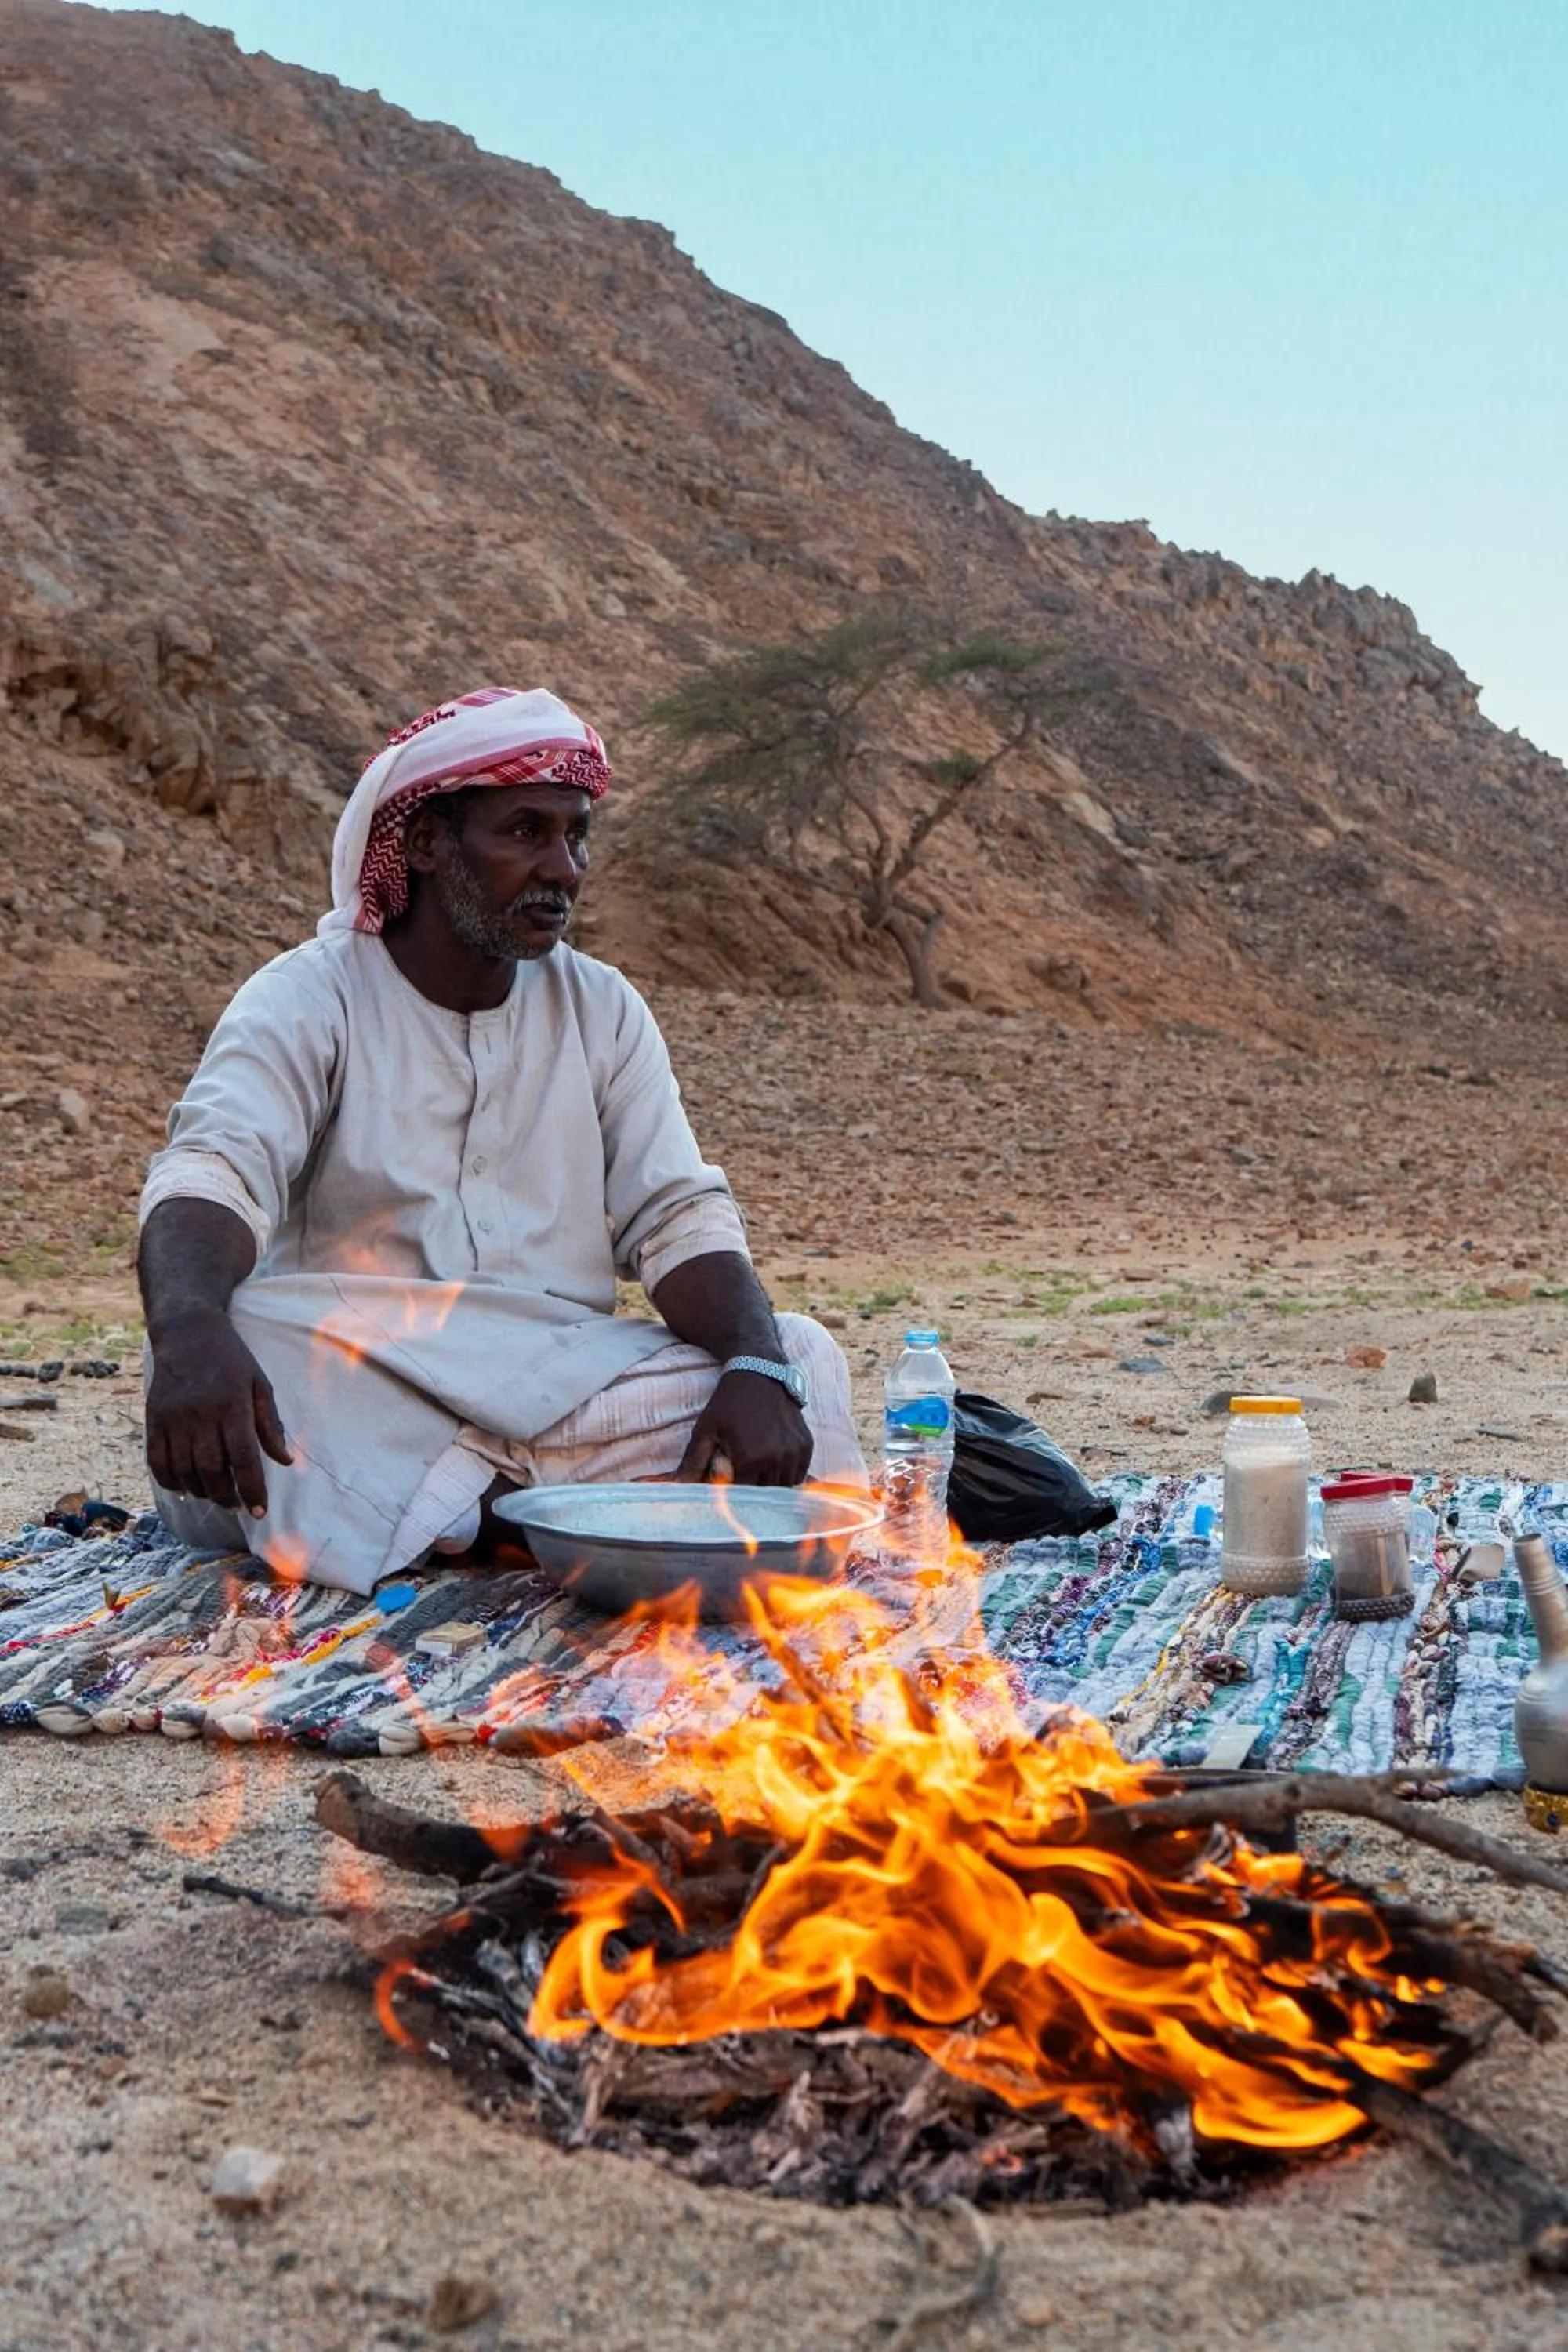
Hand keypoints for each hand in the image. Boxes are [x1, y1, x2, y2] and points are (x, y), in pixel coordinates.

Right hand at [145, 1311, 292, 1517]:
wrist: (187, 1333)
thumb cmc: (231, 1360)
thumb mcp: (260, 1384)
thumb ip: (271, 1424)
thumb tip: (286, 1461)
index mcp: (233, 1406)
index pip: (244, 1458)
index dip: (253, 1489)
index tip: (260, 1511)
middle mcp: (201, 1415)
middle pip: (212, 1470)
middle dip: (227, 1496)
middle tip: (237, 1506)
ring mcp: (174, 1418)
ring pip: (184, 1470)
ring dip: (201, 1491)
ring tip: (216, 1496)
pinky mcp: (154, 1419)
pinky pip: (157, 1461)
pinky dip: (169, 1482)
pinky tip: (184, 1490)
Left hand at [676, 1368, 811, 1486]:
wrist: (760, 1372)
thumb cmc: (729, 1402)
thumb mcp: (706, 1430)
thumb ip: (692, 1462)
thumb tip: (676, 1485)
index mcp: (750, 1459)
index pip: (742, 1496)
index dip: (733, 1494)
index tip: (727, 1484)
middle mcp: (776, 1459)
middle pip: (764, 1493)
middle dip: (752, 1490)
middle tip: (742, 1476)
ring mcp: (794, 1452)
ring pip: (784, 1487)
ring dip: (771, 1485)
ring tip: (758, 1471)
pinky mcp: (806, 1445)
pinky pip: (799, 1474)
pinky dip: (788, 1475)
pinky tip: (774, 1464)